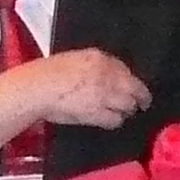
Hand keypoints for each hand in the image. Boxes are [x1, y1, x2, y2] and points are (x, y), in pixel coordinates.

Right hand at [0, 50, 149, 131]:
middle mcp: (106, 74)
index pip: (124, 69)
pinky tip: (112, 122)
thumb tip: (105, 74)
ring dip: (127, 110)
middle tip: (143, 103)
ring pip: (127, 104)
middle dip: (141, 96)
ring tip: (126, 113)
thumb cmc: (47, 74)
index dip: (130, 79)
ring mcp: (103, 94)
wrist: (36, 88)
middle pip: (134, 87)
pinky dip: (115, 121)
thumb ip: (93, 65)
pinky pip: (114, 119)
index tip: (133, 85)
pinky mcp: (97, 112)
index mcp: (99, 58)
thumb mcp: (74, 59)